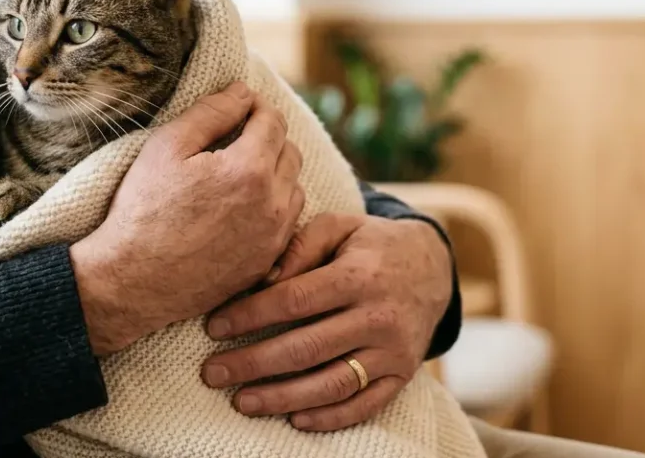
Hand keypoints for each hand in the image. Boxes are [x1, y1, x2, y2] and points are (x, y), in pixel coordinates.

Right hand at [69, 82, 305, 355]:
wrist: (132, 281)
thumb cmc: (143, 210)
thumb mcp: (167, 147)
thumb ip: (211, 112)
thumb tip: (242, 91)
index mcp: (250, 169)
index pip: (272, 120)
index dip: (254, 107)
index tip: (237, 108)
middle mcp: (272, 203)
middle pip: (290, 152)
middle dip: (267, 138)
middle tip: (235, 140)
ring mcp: (274, 237)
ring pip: (294, 187)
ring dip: (275, 174)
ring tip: (239, 175)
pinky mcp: (268, 262)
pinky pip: (287, 223)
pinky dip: (273, 208)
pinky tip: (243, 208)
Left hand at [199, 212, 453, 431]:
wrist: (432, 268)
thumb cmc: (370, 245)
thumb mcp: (338, 227)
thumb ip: (299, 246)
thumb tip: (262, 281)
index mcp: (359, 275)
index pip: (295, 300)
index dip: (250, 316)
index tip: (214, 327)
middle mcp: (378, 316)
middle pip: (306, 348)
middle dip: (252, 363)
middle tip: (212, 373)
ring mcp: (393, 350)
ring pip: (332, 383)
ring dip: (282, 398)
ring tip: (242, 401)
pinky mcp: (403, 374)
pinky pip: (364, 405)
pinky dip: (328, 418)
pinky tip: (293, 418)